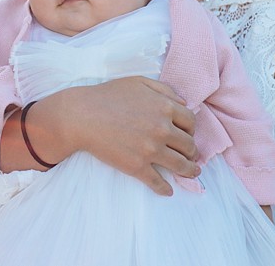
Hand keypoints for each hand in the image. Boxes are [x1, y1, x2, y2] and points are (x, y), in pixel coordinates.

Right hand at [42, 77, 198, 195]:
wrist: (82, 116)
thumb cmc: (108, 95)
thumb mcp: (139, 83)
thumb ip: (164, 90)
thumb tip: (183, 103)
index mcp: (165, 108)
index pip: (191, 122)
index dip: (192, 129)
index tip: (188, 134)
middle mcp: (163, 129)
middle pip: (189, 145)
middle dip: (192, 151)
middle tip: (191, 155)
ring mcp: (151, 150)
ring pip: (180, 165)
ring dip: (189, 171)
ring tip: (192, 173)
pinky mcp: (137, 166)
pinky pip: (157, 182)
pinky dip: (165, 188)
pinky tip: (168, 191)